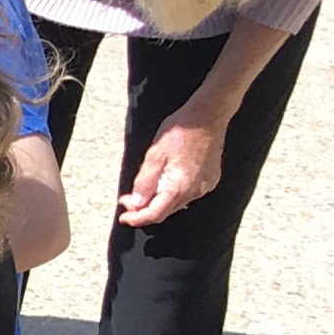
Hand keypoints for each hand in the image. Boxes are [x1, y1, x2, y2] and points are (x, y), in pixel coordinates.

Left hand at [118, 108, 227, 225]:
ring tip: (142, 190)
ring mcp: (205, 186)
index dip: (137, 218)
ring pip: (176, 204)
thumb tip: (136, 204)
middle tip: (127, 200)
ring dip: (158, 201)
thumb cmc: (180, 131)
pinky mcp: (210, 180)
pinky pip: (187, 194)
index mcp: (179, 186)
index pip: (155, 214)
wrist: (208, 116)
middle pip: (165, 211)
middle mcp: (195, 191)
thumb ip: (145, 182)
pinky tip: (163, 183)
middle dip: (144, 209)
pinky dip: (172, 194)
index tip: (123, 217)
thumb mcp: (154, 154)